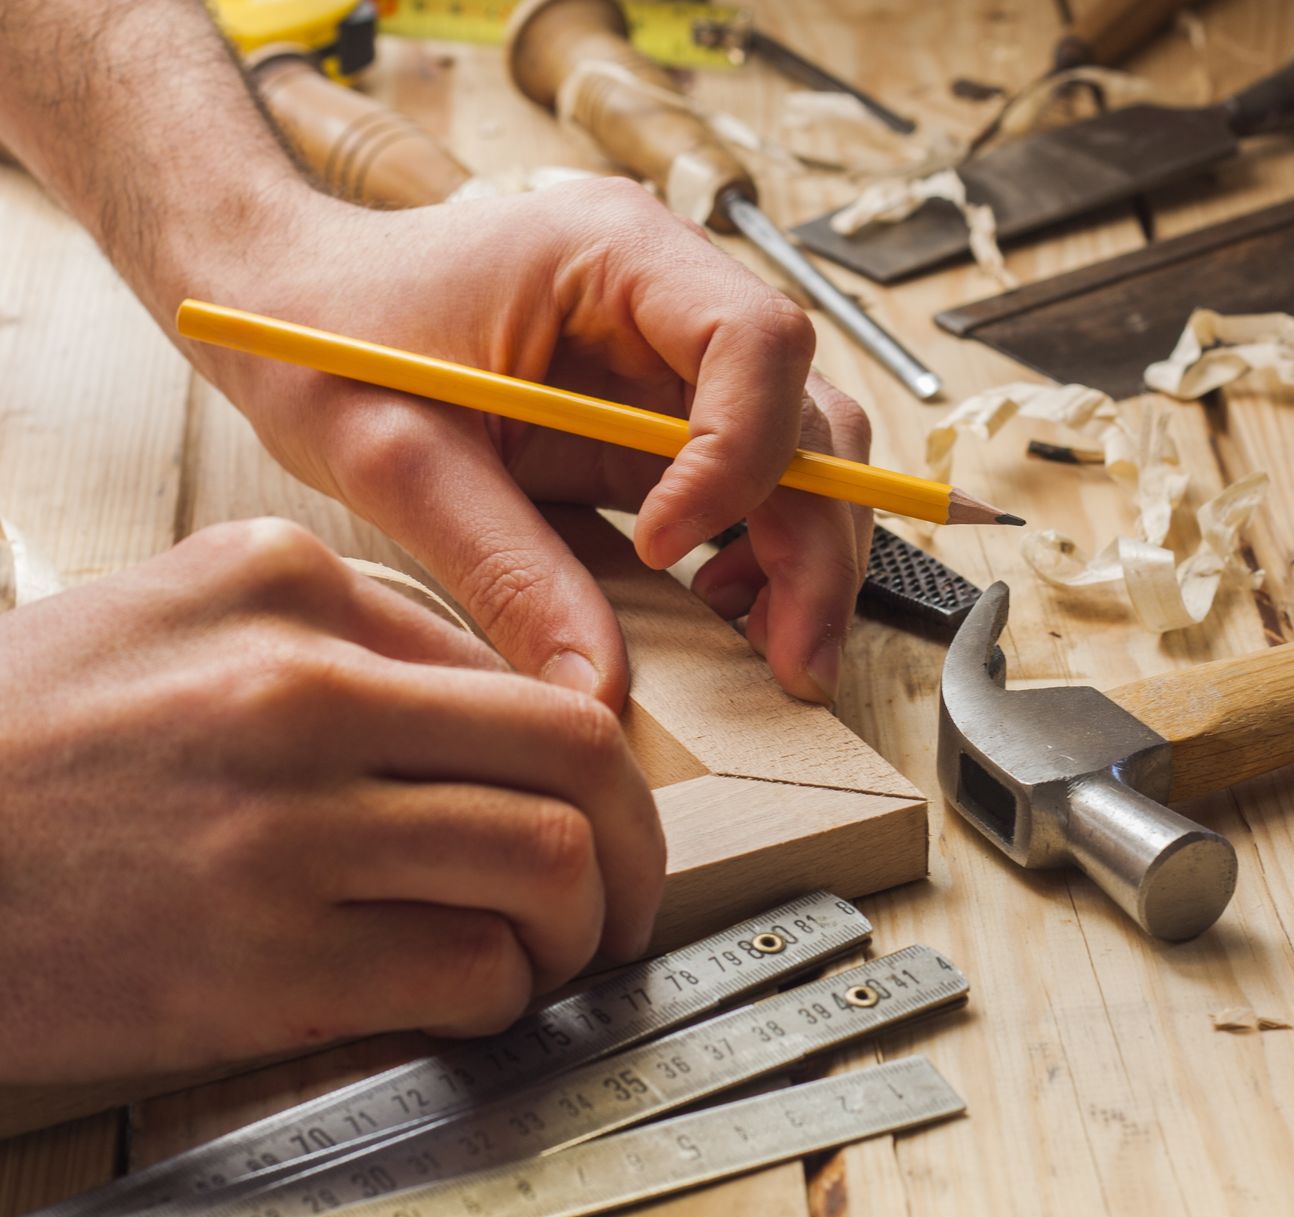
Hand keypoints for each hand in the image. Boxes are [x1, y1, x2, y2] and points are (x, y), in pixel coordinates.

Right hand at [0, 519, 662, 1083]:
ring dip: (582, 929)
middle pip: (575, 761)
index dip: (596, 764)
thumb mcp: (175, 616)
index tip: (597, 814)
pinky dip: (504, 991)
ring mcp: (283, 831)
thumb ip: (343, 635)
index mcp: (288, 591)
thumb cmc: (27, 747)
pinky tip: (472, 992)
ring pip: (549, 867)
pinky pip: (469, 972)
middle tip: (623, 896)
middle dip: (634, 844)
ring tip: (554, 954)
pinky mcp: (260, 963)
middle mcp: (299, 695)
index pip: (523, 671)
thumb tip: (502, 701)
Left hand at [192, 179, 872, 708]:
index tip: (666, 547)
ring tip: (770, 650)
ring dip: (804, 556)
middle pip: (810, 413)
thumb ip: (505, 569)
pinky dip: (761, 554)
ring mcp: (676, 353)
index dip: (742, 455)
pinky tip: (720, 608)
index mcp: (614, 252)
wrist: (281, 301)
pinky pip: (752, 485)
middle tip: (797, 661)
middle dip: (815, 543)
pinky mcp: (662, 412)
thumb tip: (597, 691)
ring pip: (806, 454)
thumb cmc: (322, 339)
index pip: (757, 341)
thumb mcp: (396, 458)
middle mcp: (672, 292)